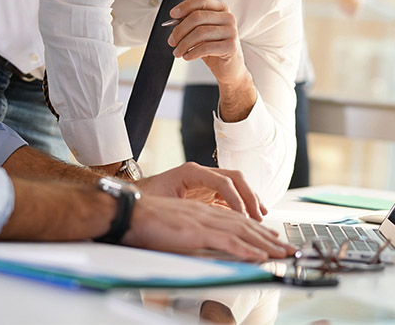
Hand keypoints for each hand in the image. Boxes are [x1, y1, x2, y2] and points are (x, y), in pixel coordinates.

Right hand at [122, 195, 292, 261]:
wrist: (131, 213)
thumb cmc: (146, 222)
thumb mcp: (176, 228)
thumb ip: (194, 234)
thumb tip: (208, 248)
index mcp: (202, 211)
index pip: (237, 220)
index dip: (257, 230)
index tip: (272, 240)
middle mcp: (207, 212)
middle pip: (246, 224)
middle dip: (269, 238)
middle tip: (287, 248)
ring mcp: (204, 220)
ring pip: (243, 231)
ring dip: (265, 244)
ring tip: (281, 254)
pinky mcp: (198, 231)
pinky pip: (229, 240)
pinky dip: (247, 249)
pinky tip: (260, 256)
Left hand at [137, 162, 267, 220]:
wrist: (134, 200)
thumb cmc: (146, 201)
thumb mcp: (162, 204)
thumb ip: (181, 209)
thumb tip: (198, 221)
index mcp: (191, 172)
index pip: (223, 181)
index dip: (236, 199)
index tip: (244, 216)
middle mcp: (201, 173)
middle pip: (235, 178)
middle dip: (250, 197)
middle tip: (258, 217)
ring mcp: (206, 182)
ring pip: (236, 186)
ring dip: (250, 200)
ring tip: (260, 217)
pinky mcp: (207, 193)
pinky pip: (231, 196)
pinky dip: (242, 205)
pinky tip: (250, 217)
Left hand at [168, 0, 246, 87]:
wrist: (229, 68)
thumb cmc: (213, 48)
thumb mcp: (201, 33)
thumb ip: (190, 24)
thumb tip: (173, 21)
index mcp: (220, 9)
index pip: (201, 0)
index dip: (185, 6)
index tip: (172, 15)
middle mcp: (228, 17)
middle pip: (197, 16)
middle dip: (179, 30)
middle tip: (172, 41)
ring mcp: (231, 31)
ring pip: (200, 32)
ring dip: (184, 44)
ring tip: (178, 52)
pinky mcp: (231, 46)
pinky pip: (206, 47)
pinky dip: (192, 53)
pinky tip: (187, 56)